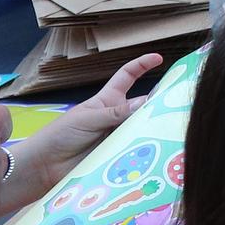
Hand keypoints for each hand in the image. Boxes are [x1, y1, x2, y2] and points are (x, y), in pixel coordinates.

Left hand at [0, 53, 160, 215]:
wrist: (45, 166)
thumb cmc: (61, 135)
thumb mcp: (88, 118)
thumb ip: (116, 113)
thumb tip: (146, 102)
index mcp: (107, 101)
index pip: (127, 77)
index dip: (141, 65)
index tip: (158, 58)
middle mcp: (116, 118)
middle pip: (143, 105)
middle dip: (159, 102)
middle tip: (179, 103)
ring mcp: (118, 137)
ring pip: (143, 130)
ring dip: (154, 129)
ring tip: (172, 128)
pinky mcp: (118, 157)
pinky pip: (137, 152)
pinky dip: (146, 151)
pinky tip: (158, 150)